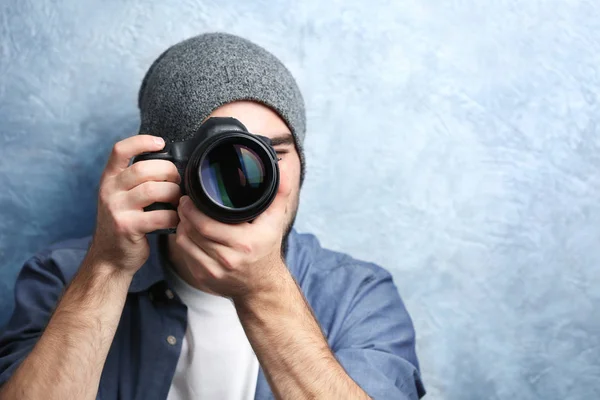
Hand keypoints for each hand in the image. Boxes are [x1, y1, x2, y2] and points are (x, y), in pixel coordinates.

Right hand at [89, 135, 181, 275]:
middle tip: (178, 182)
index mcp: (109, 179)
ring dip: (173, 194)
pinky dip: (173, 217)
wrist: (109, 258)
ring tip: (178, 201)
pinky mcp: (127, 227)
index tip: (160, 142)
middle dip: (169, 172)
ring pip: (153, 190)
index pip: (120, 150)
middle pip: (143, 169)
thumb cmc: (125, 223)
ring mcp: (116, 209)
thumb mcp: (122, 197)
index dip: (141, 142)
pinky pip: (159, 216)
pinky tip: (176, 219)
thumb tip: (172, 164)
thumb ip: (137, 180)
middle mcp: (109, 191)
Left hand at [173, 168, 292, 299]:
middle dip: (184, 215)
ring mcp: (214, 271)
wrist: (262, 286)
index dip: (193, 210)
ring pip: (186, 244)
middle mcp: (229, 259)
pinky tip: (188, 233)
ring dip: (182, 227)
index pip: (207, 225)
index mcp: (244, 243)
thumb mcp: (275, 222)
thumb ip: (279, 193)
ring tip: (184, 216)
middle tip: (183, 203)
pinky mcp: (204, 278)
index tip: (189, 198)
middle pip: (194, 233)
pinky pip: (185, 256)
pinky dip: (183, 242)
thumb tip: (283, 169)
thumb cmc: (266, 249)